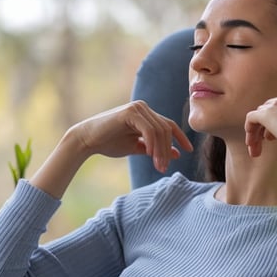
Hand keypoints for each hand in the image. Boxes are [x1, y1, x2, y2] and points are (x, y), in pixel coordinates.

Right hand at [70, 100, 192, 172]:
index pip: (169, 125)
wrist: (87, 140)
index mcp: (146, 114)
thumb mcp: (137, 147)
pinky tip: (150, 155)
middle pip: (166, 129)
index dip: (180, 138)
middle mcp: (143, 108)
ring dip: (161, 151)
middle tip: (164, 168)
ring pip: (159, 130)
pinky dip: (152, 144)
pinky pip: (149, 130)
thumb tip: (176, 153)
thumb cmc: (109, 143)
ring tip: (159, 166)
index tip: (189, 151)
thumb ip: (155, 149)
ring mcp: (137, 108)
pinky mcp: (130, 112)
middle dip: (168, 151)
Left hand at [244, 96, 276, 157]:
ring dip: (254, 135)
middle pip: (267, 113)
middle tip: (259, 149)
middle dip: (261, 130)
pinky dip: (249, 130)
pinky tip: (250, 143)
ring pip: (258, 117)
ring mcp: (276, 105)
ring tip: (255, 152)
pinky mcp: (266, 113)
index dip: (272, 125)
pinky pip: (251, 118)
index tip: (271, 140)